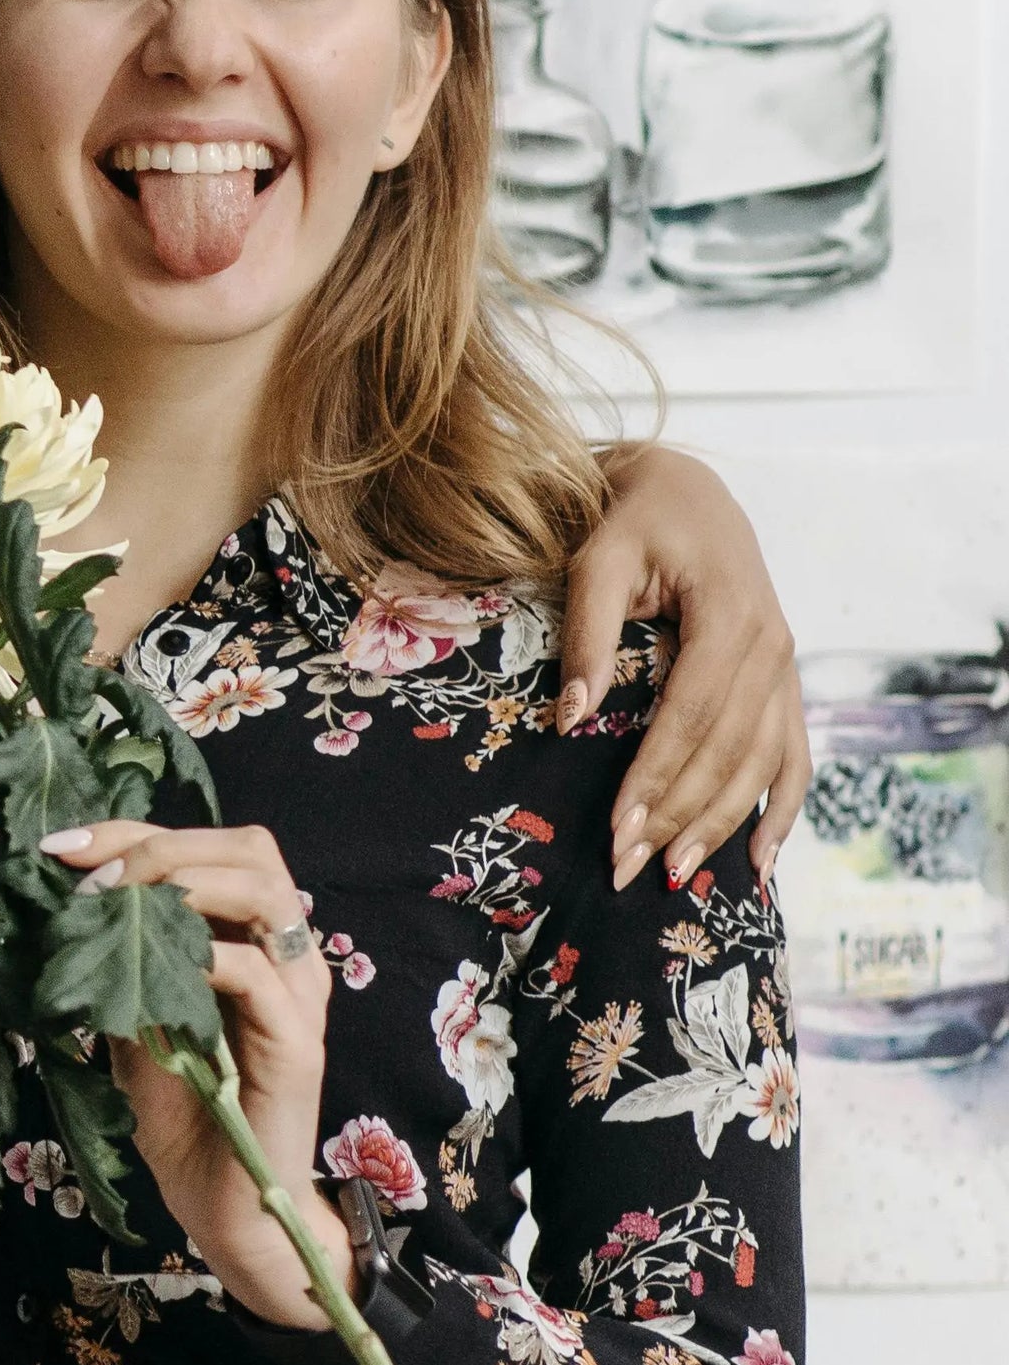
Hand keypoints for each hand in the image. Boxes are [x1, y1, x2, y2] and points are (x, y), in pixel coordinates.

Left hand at [46, 821, 350, 1329]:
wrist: (221, 1201)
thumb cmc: (181, 1113)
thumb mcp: (131, 1017)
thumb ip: (115, 960)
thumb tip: (53, 899)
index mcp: (248, 938)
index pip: (205, 847)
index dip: (130, 834)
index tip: (57, 846)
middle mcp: (283, 953)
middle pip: (247, 848)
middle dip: (156, 845)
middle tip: (86, 875)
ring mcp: (298, 994)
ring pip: (262, 889)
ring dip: (178, 882)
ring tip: (112, 906)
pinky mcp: (298, 1041)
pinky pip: (257, 971)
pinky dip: (201, 954)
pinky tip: (150, 969)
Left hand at [571, 445, 809, 889]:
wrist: (682, 487)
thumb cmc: (630, 520)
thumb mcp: (598, 560)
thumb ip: (587, 634)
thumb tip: (570, 718)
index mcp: (731, 615)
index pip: (690, 715)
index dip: (655, 776)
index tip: (618, 829)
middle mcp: (773, 646)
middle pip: (727, 749)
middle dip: (680, 815)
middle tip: (630, 870)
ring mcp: (785, 666)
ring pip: (762, 761)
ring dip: (724, 824)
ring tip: (679, 877)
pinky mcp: (783, 680)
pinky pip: (793, 754)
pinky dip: (782, 808)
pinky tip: (760, 862)